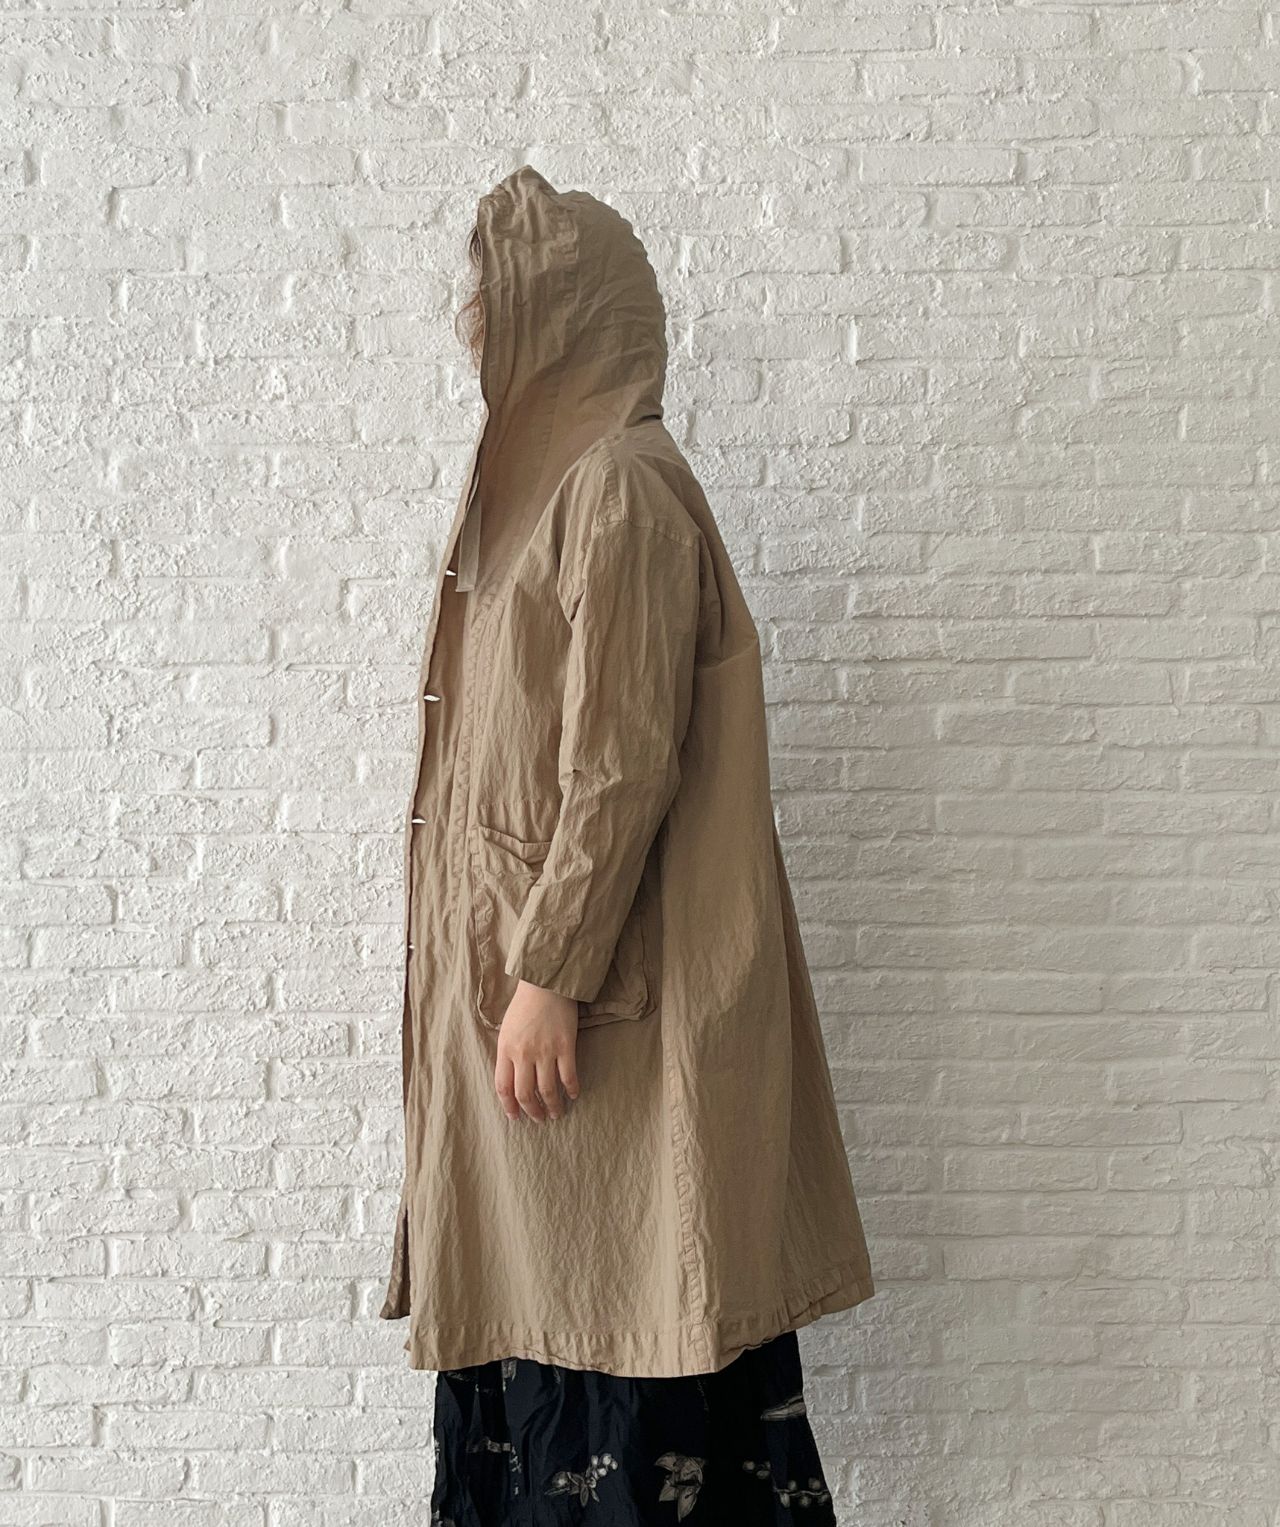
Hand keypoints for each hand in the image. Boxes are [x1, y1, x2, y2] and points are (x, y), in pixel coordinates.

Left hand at [495, 980, 580, 1121]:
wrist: (546, 983)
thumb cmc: (525, 1004)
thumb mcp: (507, 1029)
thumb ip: (508, 1053)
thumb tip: (512, 1078)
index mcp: (505, 1049)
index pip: (503, 1087)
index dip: (509, 1107)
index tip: (515, 1117)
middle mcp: (523, 1053)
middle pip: (525, 1093)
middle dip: (532, 1112)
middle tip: (538, 1119)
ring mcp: (545, 1051)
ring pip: (547, 1090)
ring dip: (552, 1106)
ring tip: (556, 1114)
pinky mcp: (565, 1046)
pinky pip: (568, 1075)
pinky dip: (571, 1089)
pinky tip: (573, 1095)